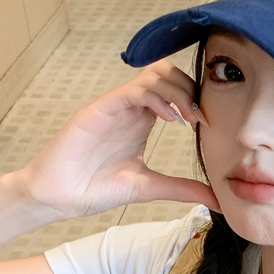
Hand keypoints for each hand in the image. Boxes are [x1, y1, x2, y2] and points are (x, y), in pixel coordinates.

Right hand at [16, 60, 218, 220]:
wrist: (56, 198)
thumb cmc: (94, 188)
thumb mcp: (148, 187)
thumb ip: (182, 189)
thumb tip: (217, 199)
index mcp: (142, 120)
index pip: (176, 90)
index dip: (197, 100)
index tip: (211, 125)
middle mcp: (131, 108)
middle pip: (167, 74)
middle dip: (191, 89)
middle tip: (203, 118)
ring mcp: (115, 106)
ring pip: (153, 75)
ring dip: (179, 91)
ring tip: (190, 119)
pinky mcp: (99, 110)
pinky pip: (132, 90)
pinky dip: (156, 98)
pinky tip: (170, 119)